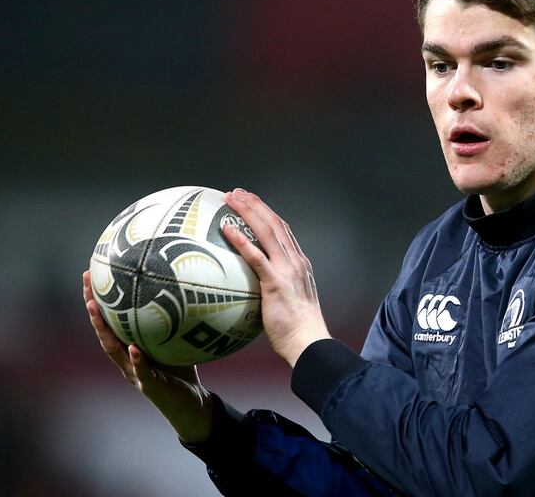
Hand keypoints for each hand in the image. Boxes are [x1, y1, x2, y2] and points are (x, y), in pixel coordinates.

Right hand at [83, 271, 213, 443]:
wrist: (191, 404)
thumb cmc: (181, 368)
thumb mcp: (175, 340)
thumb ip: (173, 320)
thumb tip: (182, 285)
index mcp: (129, 347)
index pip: (109, 320)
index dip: (98, 298)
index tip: (91, 273)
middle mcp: (126, 359)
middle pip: (103, 330)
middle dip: (93, 306)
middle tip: (87, 281)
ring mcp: (136, 373)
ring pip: (114, 350)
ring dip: (103, 329)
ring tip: (95, 308)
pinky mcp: (151, 386)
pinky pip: (142, 371)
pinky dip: (137, 359)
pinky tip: (133, 347)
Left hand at [222, 189, 330, 366]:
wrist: (308, 342)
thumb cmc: (295, 330)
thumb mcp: (288, 302)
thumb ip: (274, 289)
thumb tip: (252, 289)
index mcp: (299, 264)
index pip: (282, 231)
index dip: (266, 213)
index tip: (251, 202)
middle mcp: (295, 261)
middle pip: (274, 224)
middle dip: (255, 204)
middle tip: (236, 192)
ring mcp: (287, 270)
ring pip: (266, 232)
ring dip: (248, 212)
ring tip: (231, 199)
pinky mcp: (276, 282)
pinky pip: (256, 256)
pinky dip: (242, 240)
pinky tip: (227, 228)